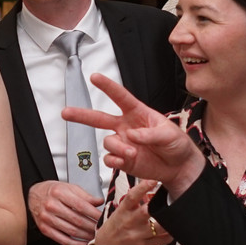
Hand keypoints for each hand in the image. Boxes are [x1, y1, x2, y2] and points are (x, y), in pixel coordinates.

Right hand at [28, 180, 102, 244]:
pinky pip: (63, 240)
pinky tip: (84, 243)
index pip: (81, 205)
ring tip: (95, 236)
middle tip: (102, 228)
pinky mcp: (45, 229)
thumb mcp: (69, 187)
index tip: (103, 217)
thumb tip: (99, 202)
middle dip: (92, 226)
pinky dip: (75, 244)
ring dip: (86, 236)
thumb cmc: (52, 191)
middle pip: (77, 220)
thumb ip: (85, 195)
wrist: (32, 196)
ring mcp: (47, 219)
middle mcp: (51, 206)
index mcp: (59, 193)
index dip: (94, 213)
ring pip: (71, 231)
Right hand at [64, 73, 205, 196]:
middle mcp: (126, 127)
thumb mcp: (169, 134)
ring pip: (107, 142)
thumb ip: (151, 134)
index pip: (120, 97)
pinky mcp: (123, 160)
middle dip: (82, 115)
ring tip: (132, 152)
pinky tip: (123, 160)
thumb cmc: (177, 145)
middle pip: (99, 118)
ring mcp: (123, 143)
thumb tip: (132, 135)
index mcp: (138, 113)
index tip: (94, 77)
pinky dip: (114, 160)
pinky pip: (110, 159)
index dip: (107, 86)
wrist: (179, 167)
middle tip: (66, 112)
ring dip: (117, 147)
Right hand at [93, 178, 172, 244]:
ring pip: (158, 227)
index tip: (153, 181)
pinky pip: (163, 240)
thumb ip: (133, 201)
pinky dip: (170, 234)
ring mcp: (137, 235)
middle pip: (146, 212)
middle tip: (169, 199)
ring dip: (168, 220)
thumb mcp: (119, 211)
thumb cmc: (115, 228)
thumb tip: (146, 187)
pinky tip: (170, 229)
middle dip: (157, 205)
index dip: (143, 187)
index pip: (132, 196)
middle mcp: (130, 223)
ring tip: (174, 214)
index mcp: (123, 211)